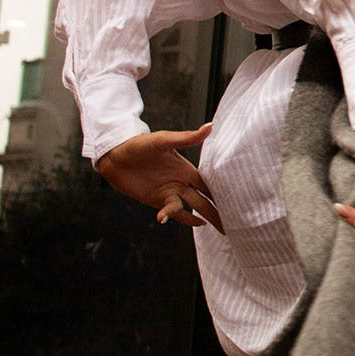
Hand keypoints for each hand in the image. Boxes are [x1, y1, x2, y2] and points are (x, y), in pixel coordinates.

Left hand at [96, 123, 224, 232]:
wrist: (114, 156)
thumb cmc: (139, 144)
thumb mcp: (164, 140)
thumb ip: (187, 138)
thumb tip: (210, 126)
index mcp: (187, 169)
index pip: (210, 184)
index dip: (223, 192)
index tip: (239, 201)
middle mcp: (181, 182)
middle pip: (204, 200)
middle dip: (218, 212)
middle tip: (232, 224)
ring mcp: (169, 192)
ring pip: (191, 208)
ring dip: (205, 218)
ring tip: (218, 229)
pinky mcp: (156, 200)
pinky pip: (173, 211)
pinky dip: (181, 217)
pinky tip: (195, 224)